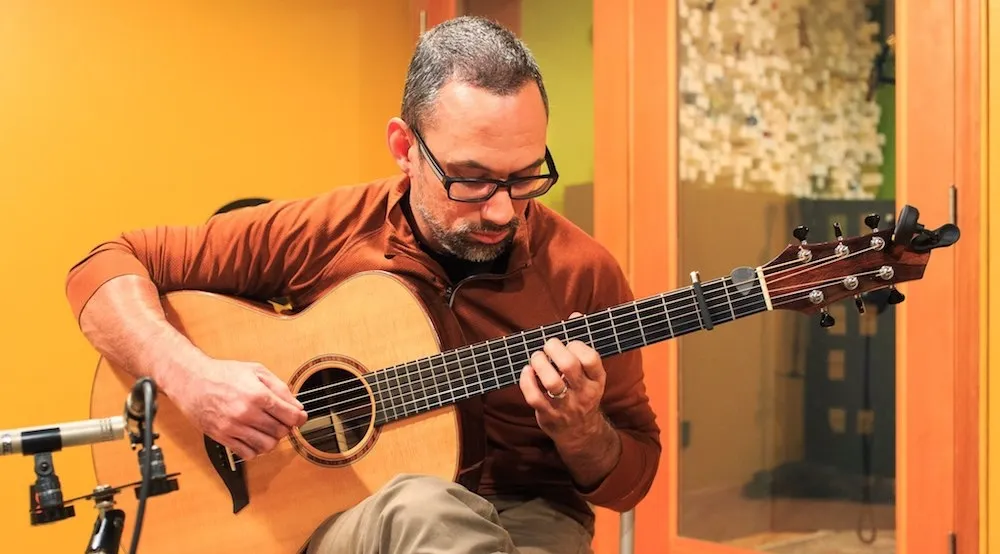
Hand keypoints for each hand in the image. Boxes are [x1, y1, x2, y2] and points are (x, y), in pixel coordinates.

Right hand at [168, 358, 307, 459]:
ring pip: (267, 446)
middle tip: (281, 420)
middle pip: (281, 432)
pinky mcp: (222, 437)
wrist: (191, 380)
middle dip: (286, 427)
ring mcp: (233, 427)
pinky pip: (248, 453)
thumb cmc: (223, 374)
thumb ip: (280, 388)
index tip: (300, 417)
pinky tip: (254, 437)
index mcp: (258, 395)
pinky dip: (256, 449)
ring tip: (268, 430)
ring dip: (272, 440)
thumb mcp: (256, 371)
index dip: (300, 418)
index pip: (290, 416)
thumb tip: (297, 406)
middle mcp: (246, 413)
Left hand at [518, 312, 606, 443]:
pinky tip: (526, 371)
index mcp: (597, 380)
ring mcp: (566, 405)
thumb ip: (582, 344)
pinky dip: (526, 381)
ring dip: (540, 364)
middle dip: (554, 349)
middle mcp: (584, 393)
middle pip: (569, 366)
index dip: (577, 344)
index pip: (591, 358)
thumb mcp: (589, 373)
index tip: (568, 342)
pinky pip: (534, 397)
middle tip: (548, 346)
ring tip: (537, 357)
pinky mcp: (548, 415)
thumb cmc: (582, 393)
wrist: (581, 432)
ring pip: (552, 382)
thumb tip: (575, 315)